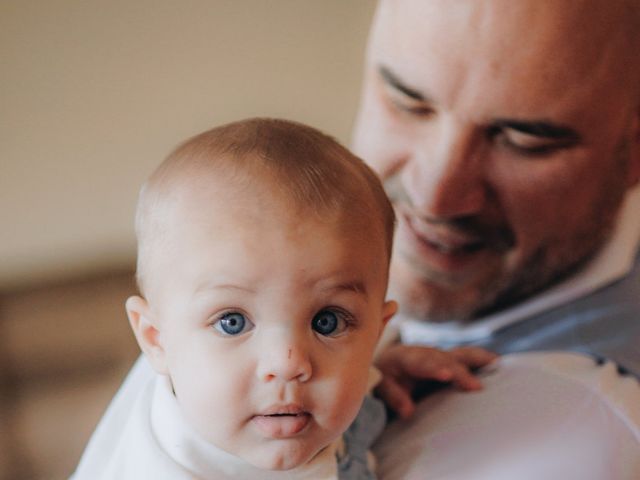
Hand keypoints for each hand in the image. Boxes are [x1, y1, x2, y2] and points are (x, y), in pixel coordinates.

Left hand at [375, 344, 497, 418]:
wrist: (386, 362)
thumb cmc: (383, 376)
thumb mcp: (380, 385)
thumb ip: (393, 396)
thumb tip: (408, 412)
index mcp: (405, 357)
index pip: (421, 362)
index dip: (434, 368)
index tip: (447, 375)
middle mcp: (425, 352)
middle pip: (444, 359)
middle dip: (460, 371)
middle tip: (476, 387)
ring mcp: (439, 354)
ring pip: (458, 355)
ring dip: (477, 360)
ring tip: (497, 366)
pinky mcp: (449, 359)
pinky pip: (466, 357)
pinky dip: (482, 359)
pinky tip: (498, 364)